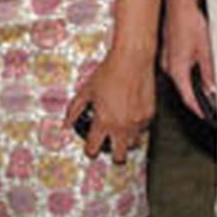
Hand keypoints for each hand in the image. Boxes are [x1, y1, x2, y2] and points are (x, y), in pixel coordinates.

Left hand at [66, 48, 154, 164]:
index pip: (94, 148)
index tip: (91, 148)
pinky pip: (143, 129)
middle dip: (114, 155)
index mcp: (103, 121)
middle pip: (119, 156)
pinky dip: (138, 126)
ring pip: (133, 144)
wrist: (132, 59)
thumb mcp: (86, 90)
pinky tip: (132, 115)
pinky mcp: (149, 115)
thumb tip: (66, 124)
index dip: (90, 150)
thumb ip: (74, 110)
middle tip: (111, 147)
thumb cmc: (109, 72)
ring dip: (127, 140)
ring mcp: (137, 122)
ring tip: (122, 130)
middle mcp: (121, 125)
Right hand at [160, 0, 215, 117]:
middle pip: (183, 89)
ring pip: (180, 78)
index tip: (205, 116)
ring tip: (206, 85)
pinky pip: (177, 68)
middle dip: (196, 97)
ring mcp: (166, 59)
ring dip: (192, 83)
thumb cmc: (189, 23)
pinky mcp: (168, 52)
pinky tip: (197, 67)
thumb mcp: (206, 50)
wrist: (179, 5)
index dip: (197, 109)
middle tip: (209, 103)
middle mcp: (168, 67)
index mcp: (177, 70)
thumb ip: (208, 72)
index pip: (187, 97)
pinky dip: (187, 72)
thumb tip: (212, 88)